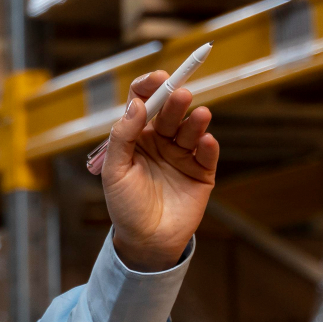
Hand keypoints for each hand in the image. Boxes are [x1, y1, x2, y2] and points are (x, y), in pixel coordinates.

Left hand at [98, 70, 218, 272]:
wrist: (146, 241)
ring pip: (190, 128)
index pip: (143, 102)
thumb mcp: (115, 171)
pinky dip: (208, 144)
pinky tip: (205, 140)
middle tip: (180, 94)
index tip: (158, 79)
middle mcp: (160, 141)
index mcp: (136, 137)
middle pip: (169, 112)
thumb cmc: (125, 206)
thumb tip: (136, 105)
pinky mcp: (202, 171)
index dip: (150, 87)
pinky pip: (207, 153)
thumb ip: (122, 137)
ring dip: (195, 120)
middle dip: (174, 100)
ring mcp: (182, 155)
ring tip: (199, 114)